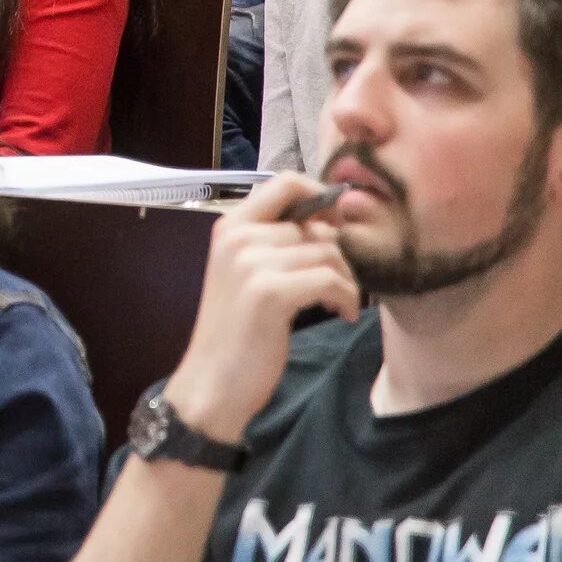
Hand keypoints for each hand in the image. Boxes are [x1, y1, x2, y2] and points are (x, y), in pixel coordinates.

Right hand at [161, 174, 359, 442]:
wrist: (214, 380)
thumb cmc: (238, 330)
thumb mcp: (248, 273)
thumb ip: (277, 241)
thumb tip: (334, 219)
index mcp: (230, 225)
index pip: (285, 181)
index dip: (322, 197)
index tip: (336, 228)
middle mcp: (237, 236)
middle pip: (316, 224)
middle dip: (340, 253)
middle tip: (340, 284)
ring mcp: (250, 262)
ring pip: (328, 252)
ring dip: (347, 280)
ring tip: (338, 302)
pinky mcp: (269, 292)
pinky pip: (331, 279)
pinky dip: (346, 297)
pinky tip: (340, 313)